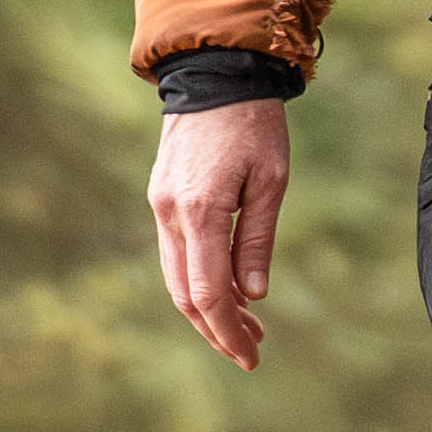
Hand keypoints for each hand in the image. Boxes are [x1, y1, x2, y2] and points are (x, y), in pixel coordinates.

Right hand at [149, 99, 291, 367]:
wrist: (215, 75)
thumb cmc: (254, 124)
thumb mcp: (272, 181)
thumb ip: (256, 240)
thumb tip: (253, 296)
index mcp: (200, 210)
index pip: (208, 292)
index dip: (228, 330)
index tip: (251, 356)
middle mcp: (170, 214)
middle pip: (185, 293)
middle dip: (217, 329)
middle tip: (252, 352)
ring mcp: (160, 206)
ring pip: (176, 277)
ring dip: (207, 308)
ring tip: (247, 325)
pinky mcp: (161, 199)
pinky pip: (175, 254)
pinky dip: (198, 280)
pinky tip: (228, 290)